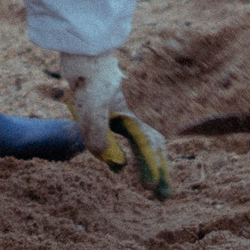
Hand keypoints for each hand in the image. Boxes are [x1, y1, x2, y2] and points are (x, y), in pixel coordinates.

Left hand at [61, 51, 170, 198]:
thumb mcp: (90, 109)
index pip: (148, 149)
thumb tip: (113, 163)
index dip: (152, 170)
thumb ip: (98, 135)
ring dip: (151, 162)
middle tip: (164, 197)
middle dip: (159, 172)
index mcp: (136, 116)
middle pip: (154, 148)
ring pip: (147, 141)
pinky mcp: (119, 108)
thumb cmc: (90, 79)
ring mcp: (129, 111)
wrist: (85, 52)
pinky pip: (135, 133)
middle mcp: (137, 115)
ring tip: (155, 183)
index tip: (151, 189)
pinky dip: (140, 148)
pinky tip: (132, 157)